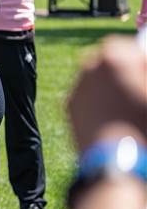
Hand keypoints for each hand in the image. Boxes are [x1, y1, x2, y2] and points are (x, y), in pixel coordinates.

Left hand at [66, 35, 146, 151]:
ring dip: (109, 85)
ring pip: (96, 78)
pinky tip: (111, 116)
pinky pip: (87, 96)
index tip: (143, 73)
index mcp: (114, 58)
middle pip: (110, 60)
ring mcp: (77, 86)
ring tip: (124, 104)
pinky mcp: (69, 105)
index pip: (130, 47)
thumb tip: (140, 70)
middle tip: (135, 86)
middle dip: (123, 69)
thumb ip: (143, 71)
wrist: (115, 161)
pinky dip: (97, 101)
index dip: (140, 61)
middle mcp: (90, 67)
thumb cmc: (143, 126)